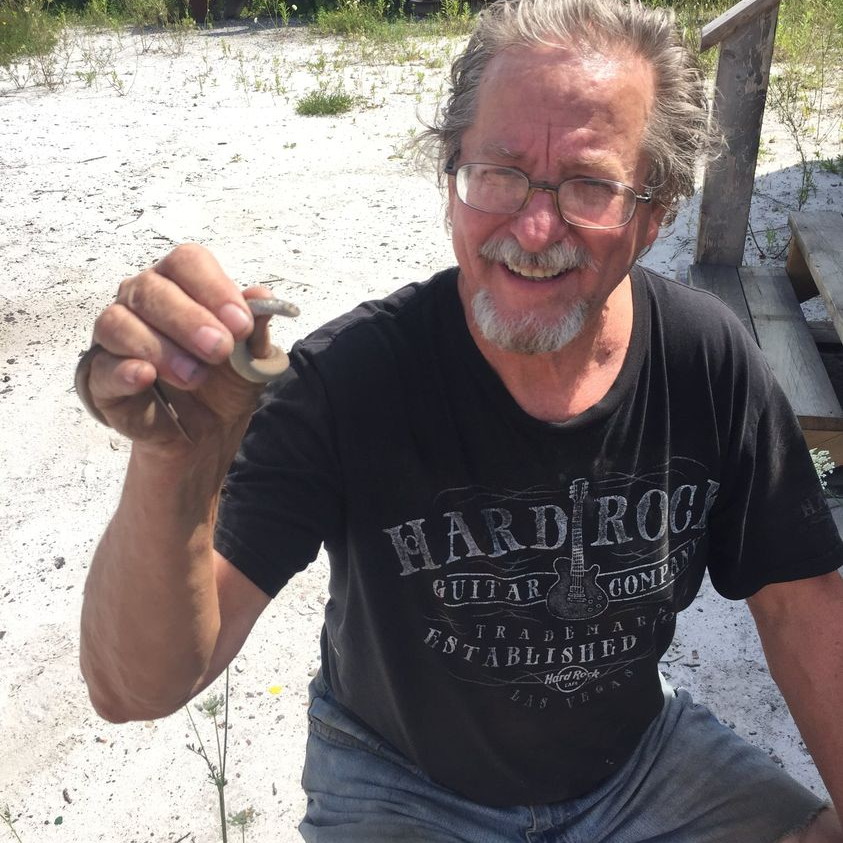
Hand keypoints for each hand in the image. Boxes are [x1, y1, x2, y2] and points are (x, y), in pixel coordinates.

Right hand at [80, 243, 282, 450]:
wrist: (209, 430)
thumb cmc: (225, 381)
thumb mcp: (252, 358)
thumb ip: (256, 329)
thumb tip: (263, 297)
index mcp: (181, 284)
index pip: (187, 262)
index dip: (214, 288)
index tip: (241, 324)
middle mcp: (142, 300)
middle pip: (151, 289)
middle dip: (190, 320)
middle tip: (219, 350)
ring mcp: (116, 336)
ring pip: (119, 322)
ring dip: (161, 348)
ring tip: (195, 376)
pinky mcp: (100, 375)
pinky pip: (101, 365)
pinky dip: (123, 369)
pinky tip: (146, 376)